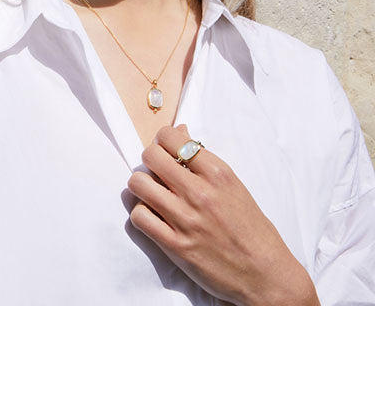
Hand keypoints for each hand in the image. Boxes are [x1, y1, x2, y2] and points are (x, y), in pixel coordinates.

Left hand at [127, 124, 319, 305]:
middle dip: (149, 160)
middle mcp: (200, 192)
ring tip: (152, 194)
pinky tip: (153, 217)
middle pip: (150, 156)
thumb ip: (204, 160)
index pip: (172, 137)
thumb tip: (181, 130)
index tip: (165, 150)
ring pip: (138, 183)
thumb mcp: (234, 186)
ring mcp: (186, 219)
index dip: (162, 140)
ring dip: (141, 186)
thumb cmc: (251, 228)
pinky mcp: (175, 245)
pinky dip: (141, 214)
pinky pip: (139, 217)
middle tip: (157, 172)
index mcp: (218, 173)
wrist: (266, 274)